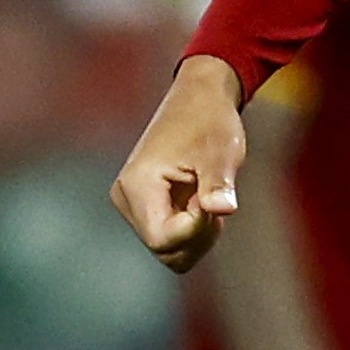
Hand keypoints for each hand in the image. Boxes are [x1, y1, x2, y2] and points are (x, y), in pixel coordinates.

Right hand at [113, 54, 247, 270]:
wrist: (199, 99)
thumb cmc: (210, 122)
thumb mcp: (220, 153)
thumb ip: (218, 184)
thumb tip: (223, 209)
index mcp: (137, 186)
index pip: (163, 239)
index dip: (196, 230)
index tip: (211, 200)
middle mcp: (126, 198)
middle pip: (164, 250)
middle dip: (197, 235)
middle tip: (213, 198)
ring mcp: (133, 204)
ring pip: (168, 248)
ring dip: (197, 232)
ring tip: (206, 195)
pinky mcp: (144, 205)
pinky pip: (169, 236)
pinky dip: (192, 228)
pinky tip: (201, 200)